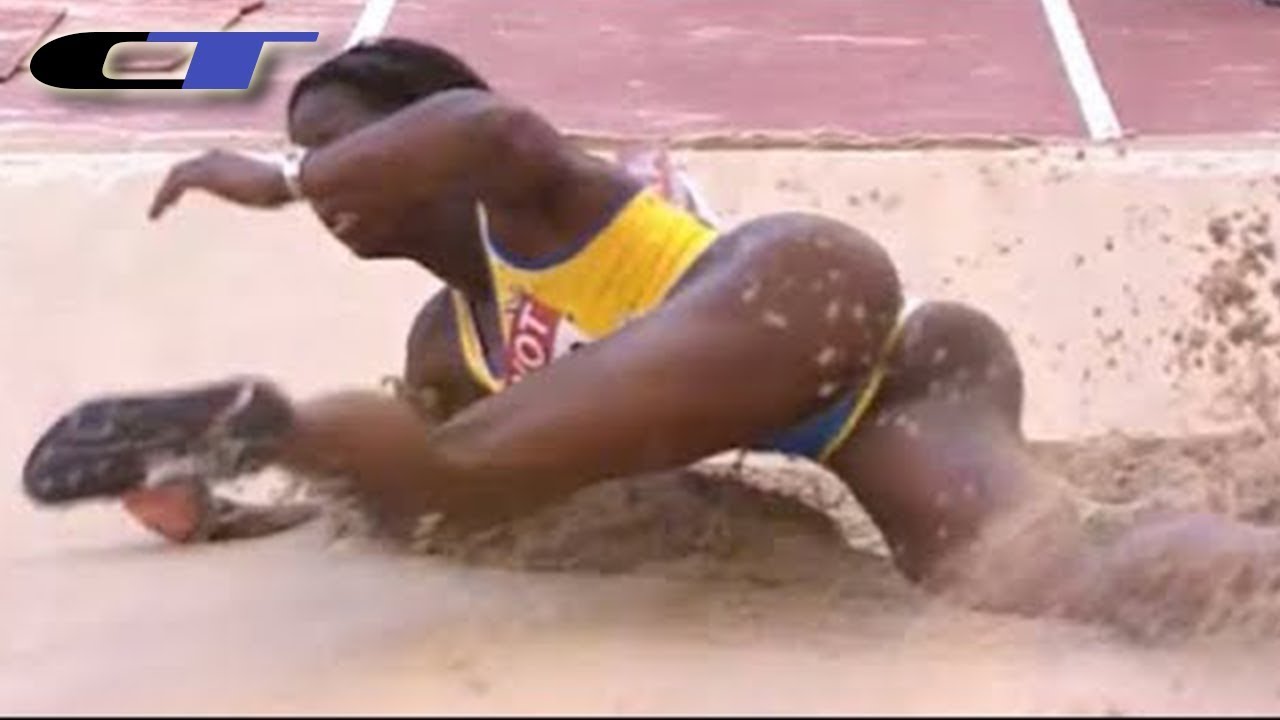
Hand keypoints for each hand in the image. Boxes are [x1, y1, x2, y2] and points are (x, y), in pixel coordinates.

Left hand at [149, 149, 292, 219]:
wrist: (286, 178)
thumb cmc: (284, 186)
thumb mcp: (267, 191)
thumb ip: (259, 192)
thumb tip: (274, 200)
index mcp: (229, 158)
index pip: (201, 166)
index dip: (189, 179)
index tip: (181, 197)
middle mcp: (215, 156)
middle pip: (184, 168)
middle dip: (171, 186)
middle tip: (163, 204)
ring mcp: (208, 163)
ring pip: (175, 176)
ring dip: (164, 194)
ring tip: (155, 213)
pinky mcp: (203, 174)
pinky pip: (174, 184)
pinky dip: (162, 198)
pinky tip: (156, 214)